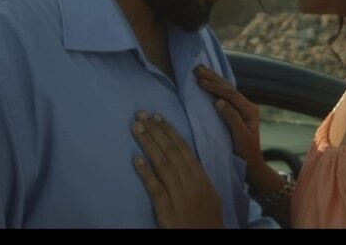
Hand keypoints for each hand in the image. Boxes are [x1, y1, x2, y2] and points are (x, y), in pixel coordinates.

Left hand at [132, 111, 222, 227]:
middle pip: (171, 151)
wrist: (207, 242)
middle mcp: (191, 183)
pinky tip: (136, 159)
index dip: (169, 132)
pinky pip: (155, 188)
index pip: (184, 149)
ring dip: (148, 143)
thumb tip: (187, 161)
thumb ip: (197, 178)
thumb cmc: (207, 221)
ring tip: (136, 127)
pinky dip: (146, 172)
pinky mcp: (167, 210)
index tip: (157, 117)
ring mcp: (179, 196)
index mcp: (202, 178)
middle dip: (156, 131)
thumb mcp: (209, 195)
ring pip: (162, 164)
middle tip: (141, 114)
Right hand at [194, 65, 262, 166]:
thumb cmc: (246, 153)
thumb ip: (231, 118)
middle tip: (196, 68)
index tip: (199, 81)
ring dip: (214, 78)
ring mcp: (243, 108)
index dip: (214, 86)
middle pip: (228, 87)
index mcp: (249, 110)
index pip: (230, 94)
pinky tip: (211, 80)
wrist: (252, 164)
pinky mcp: (237, 112)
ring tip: (201, 68)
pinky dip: (216, 86)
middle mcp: (247, 106)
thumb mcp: (240, 137)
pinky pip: (226, 95)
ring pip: (227, 89)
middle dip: (212, 77)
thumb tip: (219, 101)